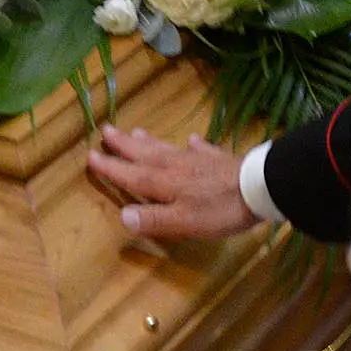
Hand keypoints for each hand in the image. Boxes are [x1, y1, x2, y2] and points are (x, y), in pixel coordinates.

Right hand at [88, 125, 258, 239]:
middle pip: (145, 154)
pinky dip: (192, 144)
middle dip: (124, 145)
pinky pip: (201, 148)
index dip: (111, 167)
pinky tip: (191, 139)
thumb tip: (122, 215)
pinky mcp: (219, 159)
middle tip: (106, 130)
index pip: (131, 175)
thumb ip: (153, 219)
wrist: (259, 187)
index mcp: (164, 182)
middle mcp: (176, 166)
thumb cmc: (219, 209)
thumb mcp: (183, 221)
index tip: (91, 156)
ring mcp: (198, 160)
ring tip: (136, 131)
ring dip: (150, 141)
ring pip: (167, 147)